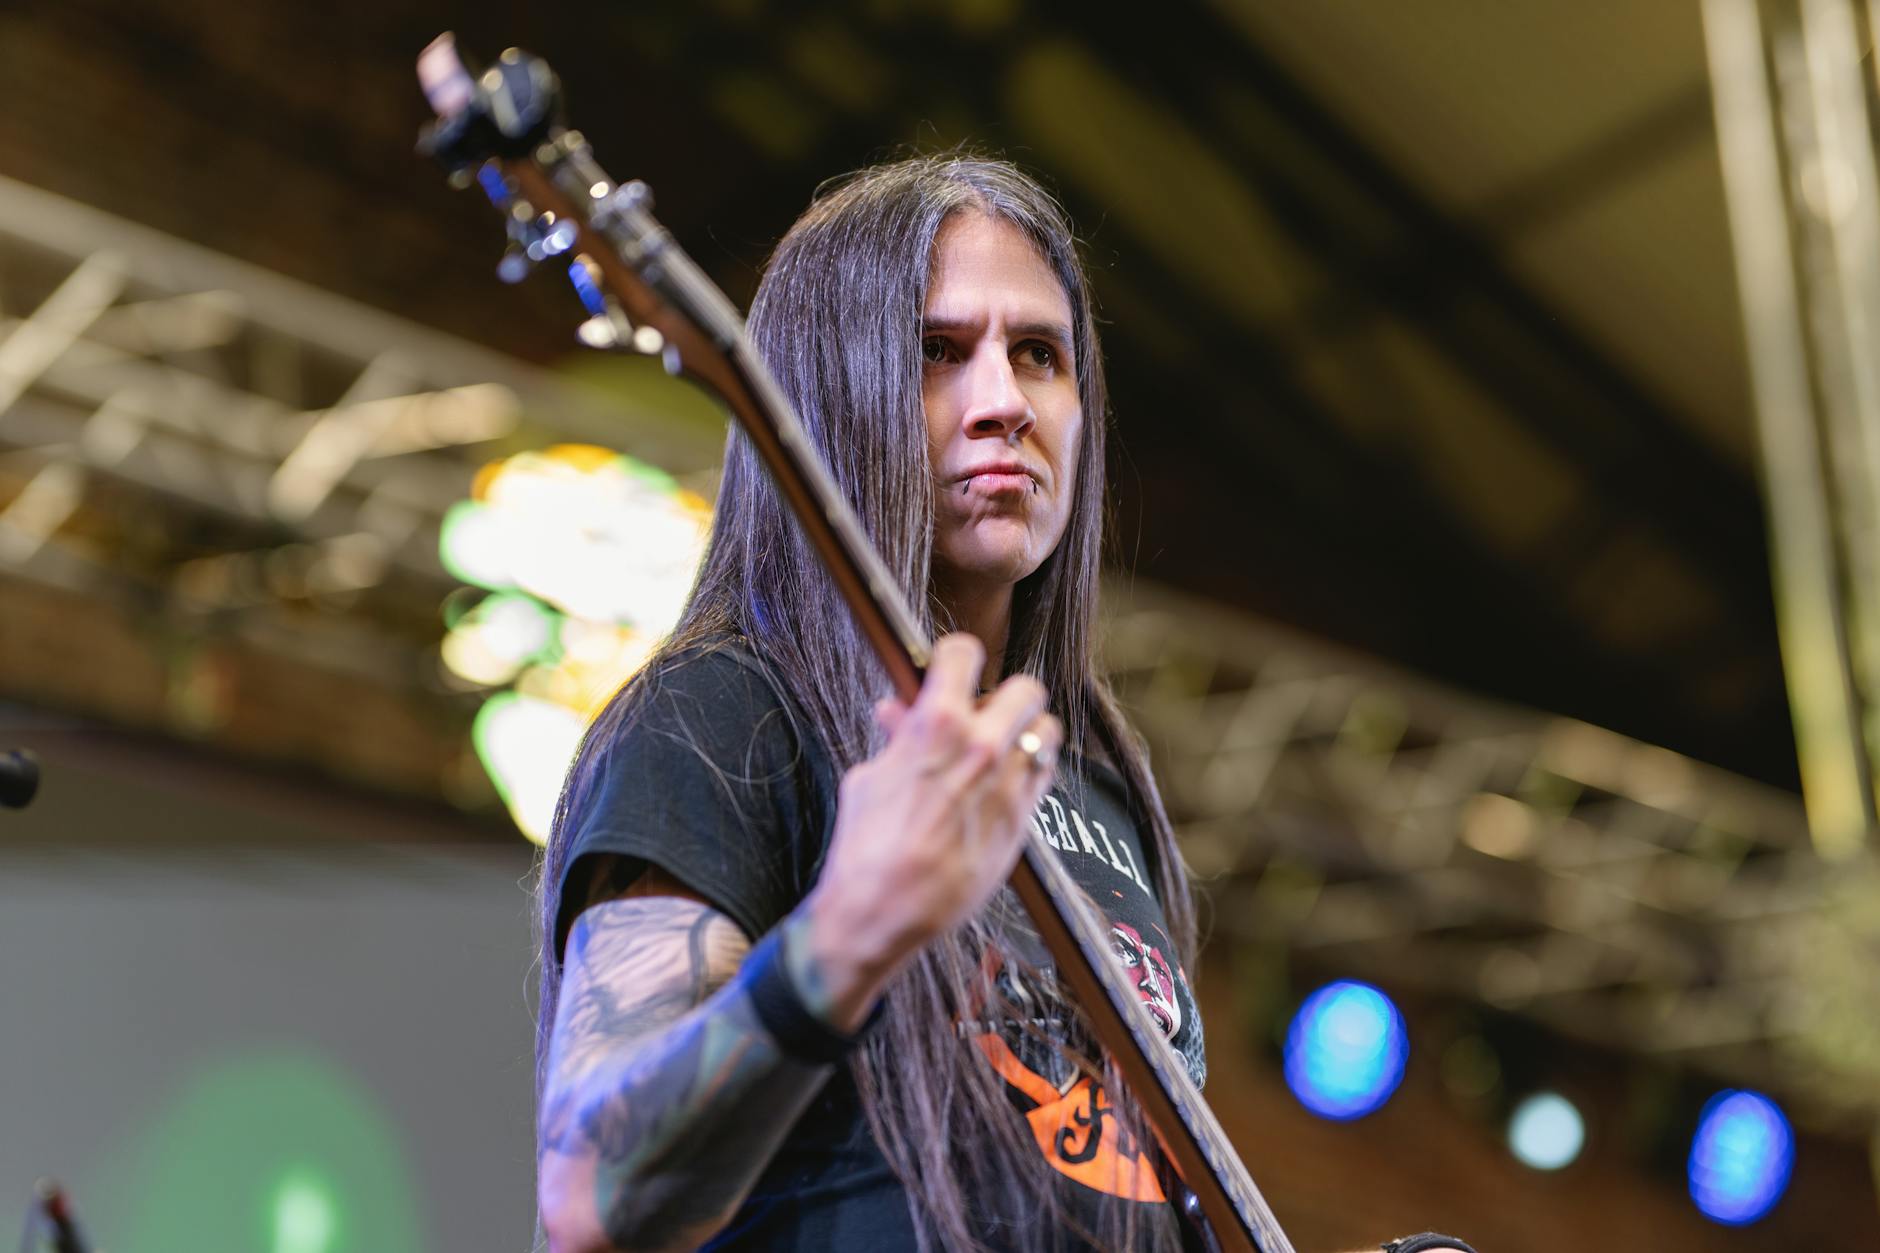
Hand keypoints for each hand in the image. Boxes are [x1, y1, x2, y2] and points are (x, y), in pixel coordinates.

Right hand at [801, 633, 1060, 1027]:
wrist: (882, 910)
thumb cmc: (866, 846)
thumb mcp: (869, 779)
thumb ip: (896, 741)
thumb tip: (897, 714)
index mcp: (935, 723)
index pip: (965, 652)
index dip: (956, 656)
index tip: (952, 668)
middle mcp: (982, 746)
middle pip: (1027, 688)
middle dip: (1007, 695)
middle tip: (987, 712)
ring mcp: (1009, 784)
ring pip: (1048, 732)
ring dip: (1028, 735)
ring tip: (1004, 750)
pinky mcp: (1023, 822)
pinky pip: (1045, 778)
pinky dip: (1031, 774)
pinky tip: (1005, 786)